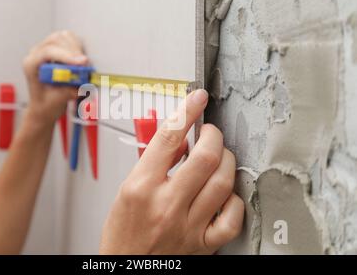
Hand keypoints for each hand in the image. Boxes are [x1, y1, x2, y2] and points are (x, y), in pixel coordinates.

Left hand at [23, 31, 87, 125]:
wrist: (44, 107)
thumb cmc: (47, 105)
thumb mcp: (58, 101)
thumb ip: (69, 90)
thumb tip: (84, 79)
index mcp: (31, 65)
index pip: (48, 52)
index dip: (66, 55)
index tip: (82, 62)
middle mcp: (36, 53)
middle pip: (57, 40)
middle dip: (74, 51)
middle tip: (86, 66)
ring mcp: (46, 49)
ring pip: (64, 36)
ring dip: (77, 48)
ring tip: (83, 64)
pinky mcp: (56, 49)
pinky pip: (69, 40)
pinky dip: (78, 47)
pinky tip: (80, 61)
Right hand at [100, 89, 243, 254]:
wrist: (126, 268)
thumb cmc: (123, 233)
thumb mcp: (126, 190)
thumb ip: (153, 163)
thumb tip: (179, 140)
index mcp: (141, 188)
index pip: (169, 137)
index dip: (187, 111)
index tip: (197, 99)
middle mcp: (166, 205)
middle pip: (204, 156)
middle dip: (213, 136)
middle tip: (210, 133)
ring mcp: (187, 226)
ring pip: (223, 182)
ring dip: (226, 161)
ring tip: (220, 157)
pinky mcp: (203, 244)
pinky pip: (231, 218)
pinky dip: (234, 200)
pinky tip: (225, 193)